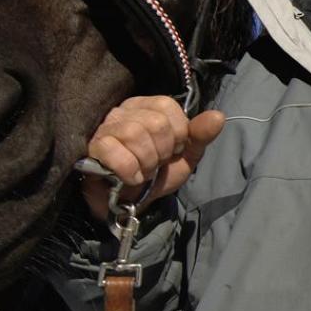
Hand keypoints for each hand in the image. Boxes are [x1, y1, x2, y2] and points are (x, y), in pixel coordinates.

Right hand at [81, 96, 224, 220]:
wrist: (129, 203)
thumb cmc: (155, 175)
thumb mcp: (184, 156)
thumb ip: (200, 136)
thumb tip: (219, 116)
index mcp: (146, 106)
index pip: (168, 106)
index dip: (177, 135)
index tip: (170, 151)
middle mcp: (123, 111)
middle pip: (154, 122)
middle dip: (161, 153)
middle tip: (154, 165)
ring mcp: (104, 127)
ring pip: (134, 134)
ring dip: (146, 163)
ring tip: (142, 172)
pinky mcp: (91, 147)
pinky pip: (113, 151)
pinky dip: (129, 170)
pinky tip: (129, 178)